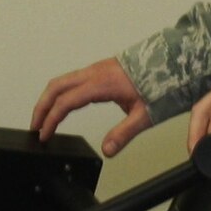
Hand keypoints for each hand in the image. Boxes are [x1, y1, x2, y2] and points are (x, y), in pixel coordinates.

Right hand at [30, 58, 153, 159]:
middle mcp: (95, 73)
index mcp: (101, 83)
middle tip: (35, 127)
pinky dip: (61, 93)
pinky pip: (73, 79)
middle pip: (56, 86)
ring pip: (63, 80)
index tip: (44, 135)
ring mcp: (97, 69)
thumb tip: (106, 150)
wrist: (174, 60)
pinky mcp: (101, 69)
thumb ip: (124, 133)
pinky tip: (64, 105)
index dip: (51, 119)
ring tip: (45, 119)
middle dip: (41, 106)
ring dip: (50, 98)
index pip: (66, 102)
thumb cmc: (162, 84)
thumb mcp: (144, 114)